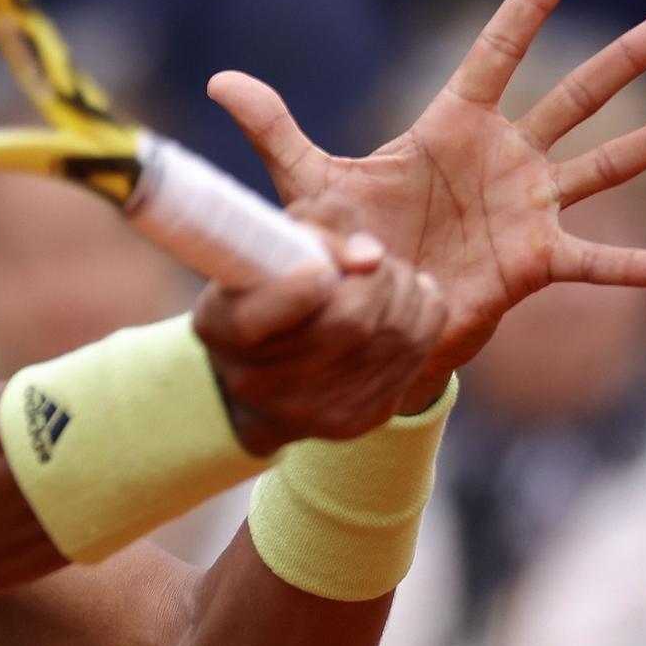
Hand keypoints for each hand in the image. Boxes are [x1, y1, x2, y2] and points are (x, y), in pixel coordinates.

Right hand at [193, 197, 446, 454]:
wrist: (266, 377)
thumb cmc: (270, 286)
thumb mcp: (271, 245)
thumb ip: (317, 226)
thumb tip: (370, 256)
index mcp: (223, 328)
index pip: (251, 320)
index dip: (297, 290)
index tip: (320, 269)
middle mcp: (259, 380)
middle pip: (349, 323)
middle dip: (378, 279)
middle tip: (375, 262)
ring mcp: (311, 409)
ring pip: (392, 338)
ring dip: (405, 292)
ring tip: (392, 277)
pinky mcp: (357, 419)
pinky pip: (414, 358)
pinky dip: (423, 317)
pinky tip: (408, 301)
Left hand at [209, 0, 645, 412]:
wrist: (366, 305)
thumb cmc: (344, 237)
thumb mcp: (308, 183)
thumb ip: (275, 130)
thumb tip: (218, 81)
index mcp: (451, 127)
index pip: (495, 54)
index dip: (525, 7)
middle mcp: (501, 159)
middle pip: (573, 97)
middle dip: (624, 60)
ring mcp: (526, 208)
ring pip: (605, 165)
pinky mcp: (534, 262)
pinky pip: (594, 262)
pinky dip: (632, 268)